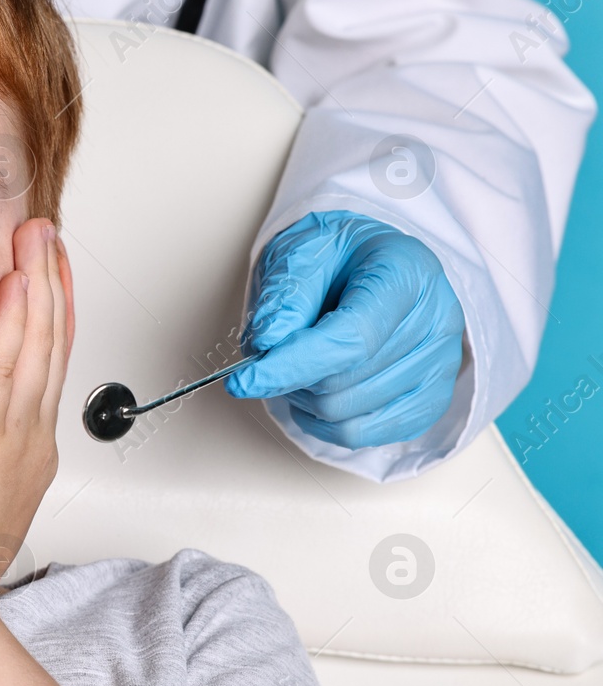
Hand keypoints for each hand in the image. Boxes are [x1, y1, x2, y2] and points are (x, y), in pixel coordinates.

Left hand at [0, 219, 71, 617]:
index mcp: (24, 452)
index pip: (42, 366)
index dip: (48, 315)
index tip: (44, 276)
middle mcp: (27, 437)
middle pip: (51, 343)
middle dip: (53, 283)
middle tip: (50, 236)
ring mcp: (9, 435)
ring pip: (35, 343)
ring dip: (40, 283)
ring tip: (39, 237)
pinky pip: (3, 365)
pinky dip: (15, 320)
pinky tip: (18, 283)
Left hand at [224, 209, 465, 448]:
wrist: (369, 260)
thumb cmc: (337, 255)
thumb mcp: (301, 251)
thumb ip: (285, 296)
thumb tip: (268, 344)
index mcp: (406, 272)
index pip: (351, 338)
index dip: (292, 364)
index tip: (244, 379)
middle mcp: (436, 319)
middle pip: (345, 381)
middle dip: (291, 376)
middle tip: (273, 353)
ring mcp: (442, 363)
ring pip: (349, 413)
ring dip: (304, 399)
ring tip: (298, 364)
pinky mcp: (432, 397)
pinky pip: (366, 434)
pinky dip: (325, 424)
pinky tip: (313, 395)